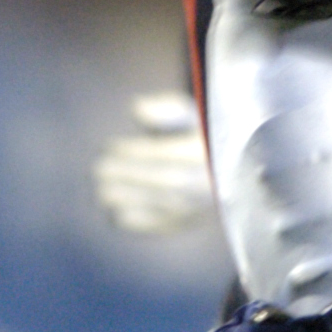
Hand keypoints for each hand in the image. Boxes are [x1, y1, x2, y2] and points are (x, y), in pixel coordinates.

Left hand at [94, 91, 213, 233]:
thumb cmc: (203, 135)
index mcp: (208, 151)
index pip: (162, 153)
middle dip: (122, 174)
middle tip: (98, 168)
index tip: (109, 146)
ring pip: (155, 204)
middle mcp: (206, 181)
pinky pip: (157, 224)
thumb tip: (137, 107)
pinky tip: (116, 211)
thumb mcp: (194, 115)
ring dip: (122, 197)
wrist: (233, 171)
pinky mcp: (188, 222)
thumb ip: (167, 109)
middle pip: (156, 180)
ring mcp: (197, 206)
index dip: (131, 150)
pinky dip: (134, 219)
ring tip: (102, 189)